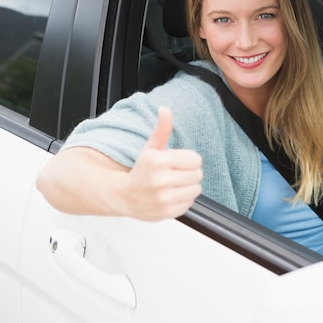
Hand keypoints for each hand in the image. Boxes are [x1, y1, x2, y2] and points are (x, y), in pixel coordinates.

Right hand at [122, 106, 202, 220]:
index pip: (195, 159)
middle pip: (198, 174)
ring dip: (188, 187)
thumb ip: (162, 129)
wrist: (124, 196)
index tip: (177, 162)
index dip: (188, 160)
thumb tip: (165, 110)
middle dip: (189, 173)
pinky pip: (190, 203)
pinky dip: (183, 200)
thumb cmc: (140, 171)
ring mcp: (164, 198)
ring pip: (196, 189)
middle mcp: (161, 180)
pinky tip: (170, 195)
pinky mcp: (167, 212)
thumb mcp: (151, 148)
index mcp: (158, 161)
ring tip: (173, 185)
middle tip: (174, 174)